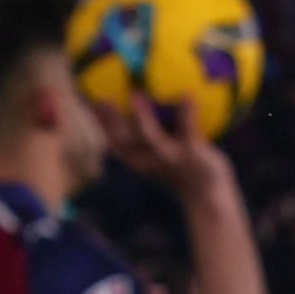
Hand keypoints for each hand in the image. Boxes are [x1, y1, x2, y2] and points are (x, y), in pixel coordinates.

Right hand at [94, 95, 232, 200]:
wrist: (209, 198)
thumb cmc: (185, 173)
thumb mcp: (163, 158)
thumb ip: (153, 135)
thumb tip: (147, 106)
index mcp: (140, 161)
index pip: (114, 142)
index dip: (98, 125)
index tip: (86, 102)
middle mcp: (150, 161)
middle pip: (123, 142)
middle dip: (109, 122)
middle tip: (99, 98)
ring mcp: (170, 159)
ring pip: (151, 139)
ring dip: (142, 118)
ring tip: (136, 95)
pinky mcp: (192, 155)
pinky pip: (188, 131)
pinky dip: (187, 113)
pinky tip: (188, 95)